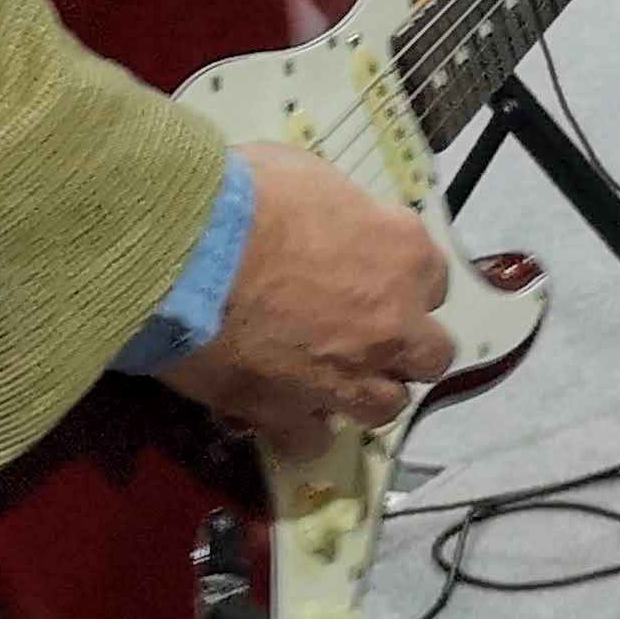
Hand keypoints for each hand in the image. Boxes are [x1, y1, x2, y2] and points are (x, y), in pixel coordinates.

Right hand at [158, 145, 450, 455]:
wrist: (188, 250)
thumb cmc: (246, 196)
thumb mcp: (310, 177)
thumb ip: (338, 213)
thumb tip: (326, 220)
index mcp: (405, 254)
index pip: (431, 281)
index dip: (398, 285)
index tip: (369, 282)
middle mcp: (393, 322)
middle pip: (429, 354)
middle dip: (402, 348)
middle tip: (361, 338)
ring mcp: (347, 374)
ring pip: (385, 404)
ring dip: (363, 393)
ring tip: (329, 380)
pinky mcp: (290, 412)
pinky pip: (312, 441)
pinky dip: (301, 432)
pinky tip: (282, 417)